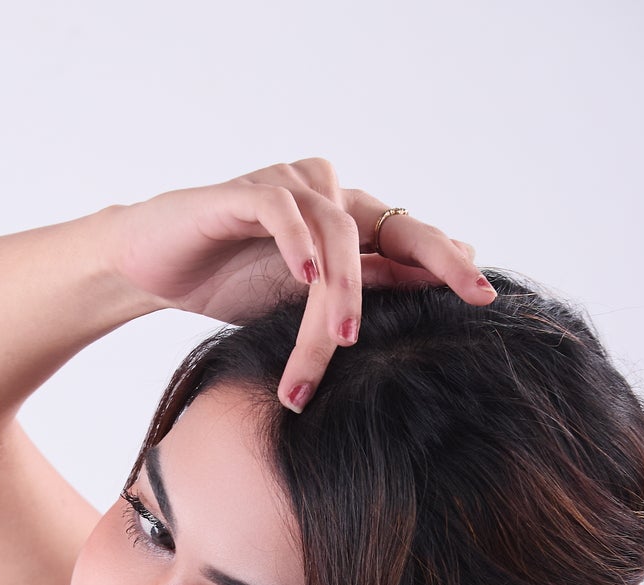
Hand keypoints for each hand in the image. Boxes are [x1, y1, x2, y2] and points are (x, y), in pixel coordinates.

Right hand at [104, 155, 493, 409]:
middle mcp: (328, 194)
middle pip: (393, 223)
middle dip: (437, 259)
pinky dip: (297, 243)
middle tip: (469, 294)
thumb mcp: (305, 301)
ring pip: (337, 234)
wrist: (156, 267)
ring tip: (340, 338)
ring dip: (341, 290)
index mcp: (347, 221)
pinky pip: (283, 211)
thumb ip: (361, 289)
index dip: (448, 263)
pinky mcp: (246, 193)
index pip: (409, 239)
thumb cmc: (230, 281)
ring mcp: (289, 187)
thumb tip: (426, 289)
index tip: (486, 298)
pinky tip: (306, 277)